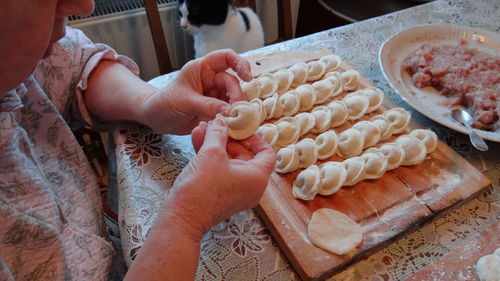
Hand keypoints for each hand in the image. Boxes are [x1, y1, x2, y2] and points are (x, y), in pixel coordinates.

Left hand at [140, 49, 251, 134]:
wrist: (155, 120)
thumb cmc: (163, 103)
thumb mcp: (184, 102)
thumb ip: (207, 105)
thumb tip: (229, 111)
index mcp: (201, 69)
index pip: (225, 57)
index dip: (239, 63)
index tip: (246, 76)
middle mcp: (211, 80)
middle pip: (232, 83)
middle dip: (237, 96)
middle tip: (237, 112)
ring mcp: (214, 95)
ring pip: (233, 99)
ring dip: (236, 110)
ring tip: (234, 121)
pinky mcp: (215, 110)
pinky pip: (228, 112)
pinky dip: (231, 119)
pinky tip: (231, 126)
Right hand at [157, 119, 275, 239]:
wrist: (183, 217)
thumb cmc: (202, 189)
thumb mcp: (211, 153)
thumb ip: (218, 134)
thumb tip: (220, 122)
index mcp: (258, 178)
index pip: (267, 153)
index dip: (254, 138)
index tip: (241, 129)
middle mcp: (251, 187)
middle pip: (246, 155)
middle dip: (229, 138)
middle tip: (217, 126)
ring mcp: (237, 192)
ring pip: (230, 162)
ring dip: (217, 145)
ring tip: (202, 130)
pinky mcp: (222, 195)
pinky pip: (221, 171)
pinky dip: (211, 157)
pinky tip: (197, 140)